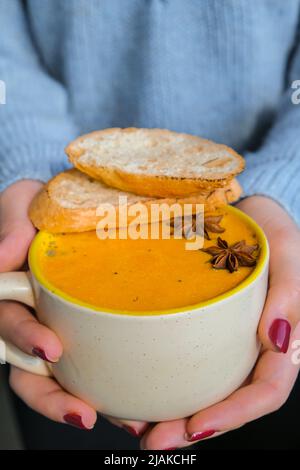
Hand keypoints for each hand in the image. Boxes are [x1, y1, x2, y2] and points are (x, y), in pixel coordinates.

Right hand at [0, 180, 147, 435]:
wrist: (71, 207)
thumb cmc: (41, 205)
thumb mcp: (23, 203)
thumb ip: (12, 225)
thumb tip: (1, 258)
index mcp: (11, 290)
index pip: (9, 324)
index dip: (24, 338)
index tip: (52, 349)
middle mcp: (30, 316)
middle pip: (29, 368)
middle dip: (53, 395)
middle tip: (85, 412)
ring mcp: (55, 327)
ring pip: (59, 379)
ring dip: (85, 403)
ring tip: (125, 421)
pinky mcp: (84, 331)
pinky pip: (91, 366)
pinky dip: (110, 388)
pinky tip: (136, 403)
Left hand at [141, 196, 299, 449]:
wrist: (243, 217)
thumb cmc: (270, 233)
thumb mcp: (287, 252)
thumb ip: (292, 293)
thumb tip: (280, 340)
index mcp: (282, 340)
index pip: (266, 390)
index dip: (235, 413)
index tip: (196, 425)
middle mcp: (253, 349)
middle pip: (229, 401)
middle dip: (192, 428)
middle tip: (152, 440)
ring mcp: (227, 343)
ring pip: (205, 389)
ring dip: (174, 415)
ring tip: (136, 426)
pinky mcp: (203, 331)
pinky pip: (187, 363)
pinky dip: (165, 381)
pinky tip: (138, 389)